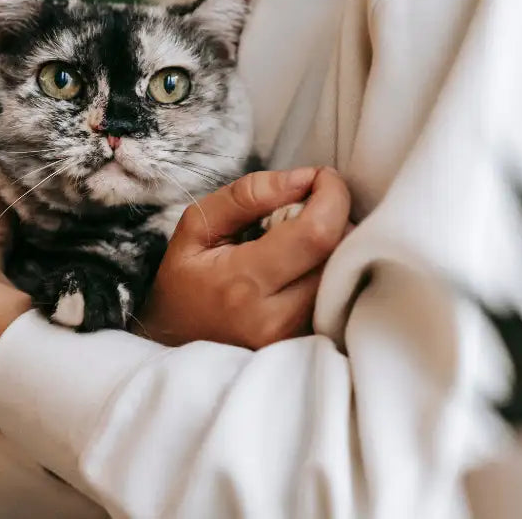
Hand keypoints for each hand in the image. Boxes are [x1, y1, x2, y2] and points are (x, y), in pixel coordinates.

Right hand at [142, 167, 351, 348]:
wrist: (173, 342)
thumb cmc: (186, 279)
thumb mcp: (198, 225)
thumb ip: (249, 195)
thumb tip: (304, 178)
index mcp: (243, 282)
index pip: (317, 233)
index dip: (332, 195)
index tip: (322, 177)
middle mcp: (276, 318)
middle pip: (342, 254)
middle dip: (337, 218)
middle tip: (307, 210)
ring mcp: (296, 337)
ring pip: (348, 276)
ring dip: (337, 245)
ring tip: (302, 242)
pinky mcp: (308, 344)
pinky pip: (342, 298)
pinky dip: (334, 271)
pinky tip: (306, 267)